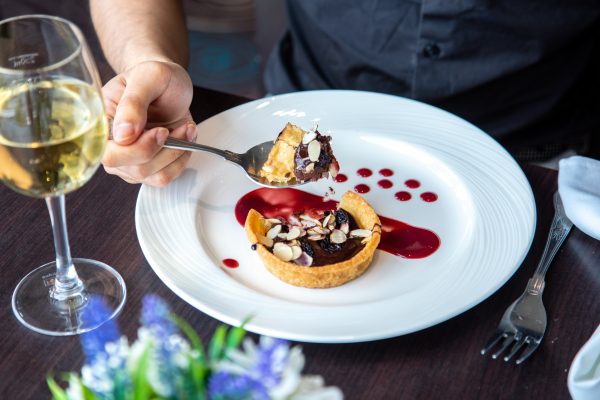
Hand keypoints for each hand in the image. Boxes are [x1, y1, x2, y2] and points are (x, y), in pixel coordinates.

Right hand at [101, 60, 195, 186]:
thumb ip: (133, 104)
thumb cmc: (154, 77)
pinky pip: (167, 176)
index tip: (161, 131)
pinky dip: (182, 158)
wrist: (168, 84)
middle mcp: (112, 147)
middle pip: (136, 169)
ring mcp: (130, 161)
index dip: (139, 149)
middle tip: (178, 127)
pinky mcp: (150, 168)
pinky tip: (185, 139)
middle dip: (166, 150)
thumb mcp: (147, 78)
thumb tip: (123, 135)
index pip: (110, 154)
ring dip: (178, 152)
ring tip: (186, 128)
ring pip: (156, 176)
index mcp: (101, 124)